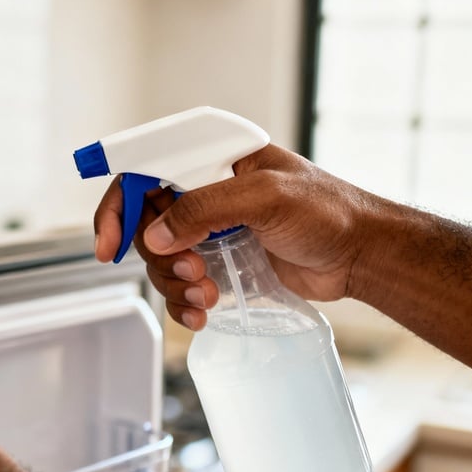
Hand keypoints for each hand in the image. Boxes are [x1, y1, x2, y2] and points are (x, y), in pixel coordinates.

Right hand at [94, 144, 381, 329]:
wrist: (362, 255)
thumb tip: (155, 235)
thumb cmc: (329, 212)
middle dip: (157, 256)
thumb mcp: (266, 197)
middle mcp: (204, 190)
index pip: (144, 171)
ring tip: (206, 296)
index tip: (108, 245)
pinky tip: (202, 313)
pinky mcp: (220, 262)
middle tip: (189, 274)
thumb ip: (206, 208)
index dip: (118, 206)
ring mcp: (211, 228)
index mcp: (211, 159)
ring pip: (159, 258)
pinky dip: (183, 302)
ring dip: (172, 283)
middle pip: (145, 222)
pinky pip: (180, 283)